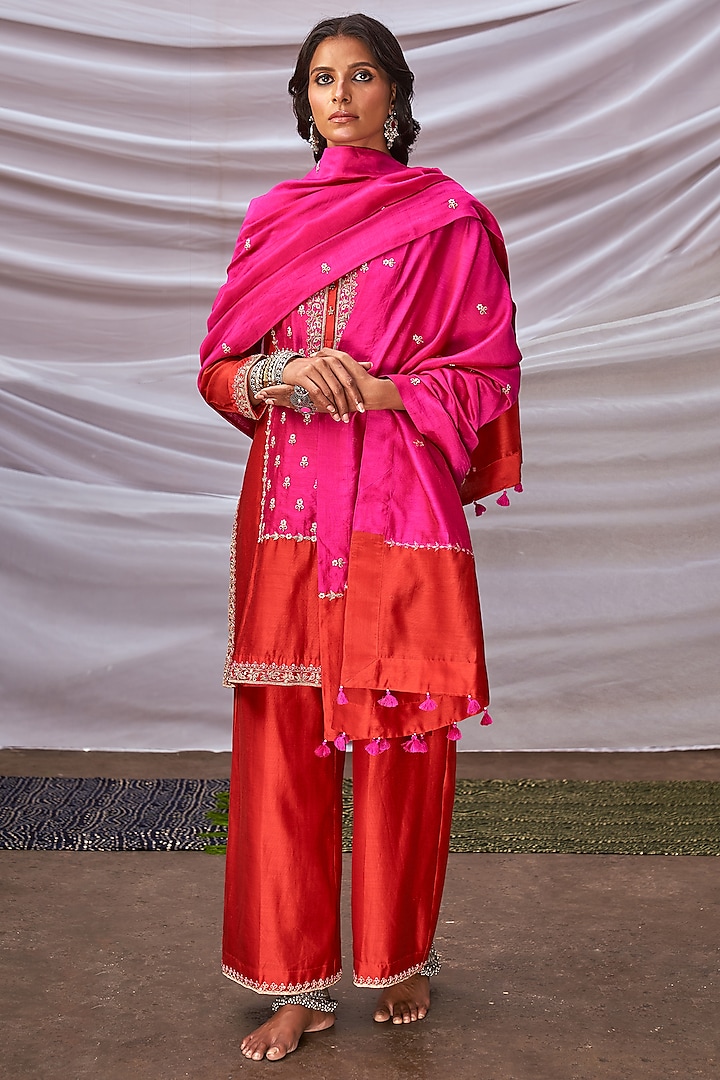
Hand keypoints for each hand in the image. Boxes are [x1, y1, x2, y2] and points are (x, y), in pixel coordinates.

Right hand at [256, 349, 371, 421]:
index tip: (362, 408)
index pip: (349, 380)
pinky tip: (329, 410)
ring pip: (328, 391)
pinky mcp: (303, 375)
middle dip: (346, 404)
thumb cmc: (315, 368)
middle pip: (340, 387)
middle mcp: (325, 362)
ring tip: (339, 417)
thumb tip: (371, 365)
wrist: (290, 366)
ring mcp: (313, 368)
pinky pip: (316, 391)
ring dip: (335, 407)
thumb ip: (351, 366)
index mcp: (335, 360)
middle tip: (349, 417)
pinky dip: (324, 402)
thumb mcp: (332, 366)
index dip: (356, 395)